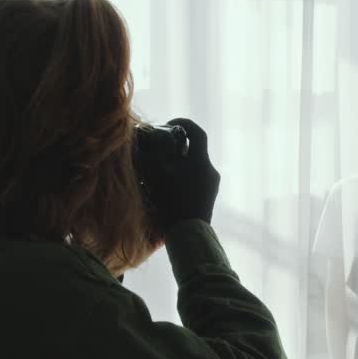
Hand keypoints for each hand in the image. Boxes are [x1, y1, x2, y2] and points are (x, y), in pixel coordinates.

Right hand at [136, 118, 220, 233]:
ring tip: (161, 172)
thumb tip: (146, 139)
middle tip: (160, 150)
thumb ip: (153, 154)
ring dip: (179, 165)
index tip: (168, 126)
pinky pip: (196, 181)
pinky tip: (169, 188)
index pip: (197, 132)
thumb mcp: (158, 174)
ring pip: (194, 167)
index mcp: (201, 161)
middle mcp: (210, 170)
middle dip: (177, 147)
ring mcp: (212, 186)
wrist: (188, 234)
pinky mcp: (209, 199)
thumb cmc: (172, 203)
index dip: (182, 124)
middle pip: (194, 150)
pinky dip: (184, 179)